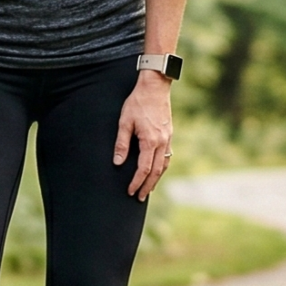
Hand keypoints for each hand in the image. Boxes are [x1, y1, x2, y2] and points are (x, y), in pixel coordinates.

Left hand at [115, 71, 174, 198]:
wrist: (155, 87)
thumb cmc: (137, 103)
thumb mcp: (124, 122)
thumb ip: (121, 144)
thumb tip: (117, 163)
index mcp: (150, 141)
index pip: (144, 169)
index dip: (137, 182)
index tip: (130, 191)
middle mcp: (162, 142)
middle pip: (156, 171)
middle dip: (148, 186)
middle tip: (140, 198)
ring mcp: (168, 138)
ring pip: (164, 165)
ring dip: (156, 179)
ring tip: (149, 189)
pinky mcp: (169, 134)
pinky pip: (167, 156)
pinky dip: (162, 167)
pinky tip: (156, 170)